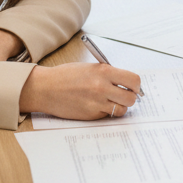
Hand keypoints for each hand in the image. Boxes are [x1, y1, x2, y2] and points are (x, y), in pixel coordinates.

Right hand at [19, 62, 140, 120]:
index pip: (134, 80)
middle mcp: (102, 87)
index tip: (133, 87)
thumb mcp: (91, 67)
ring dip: (119, 107)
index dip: (136, 85)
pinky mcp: (91, 115)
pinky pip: (108, 115)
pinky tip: (97, 105)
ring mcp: (97, 103)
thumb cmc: (66, 76)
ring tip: (110, 101)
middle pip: (131, 98)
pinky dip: (107, 112)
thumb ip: (109, 74)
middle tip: (124, 96)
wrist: (46, 88)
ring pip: (122, 110)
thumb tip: (127, 83)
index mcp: (104, 71)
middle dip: (130, 98)